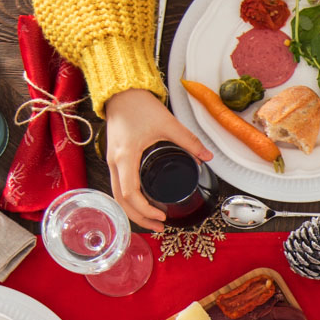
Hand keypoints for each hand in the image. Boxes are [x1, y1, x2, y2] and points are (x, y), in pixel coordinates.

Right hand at [101, 89, 211, 232]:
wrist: (120, 91)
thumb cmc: (140, 106)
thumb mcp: (168, 124)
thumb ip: (189, 141)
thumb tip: (207, 157)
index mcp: (126, 156)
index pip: (130, 193)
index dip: (144, 210)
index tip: (161, 217)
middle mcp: (114, 161)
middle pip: (121, 200)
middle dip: (139, 217)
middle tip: (160, 227)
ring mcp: (112, 160)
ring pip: (117, 194)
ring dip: (133, 210)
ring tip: (153, 220)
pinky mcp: (114, 158)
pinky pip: (118, 185)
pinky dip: (129, 199)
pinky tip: (143, 203)